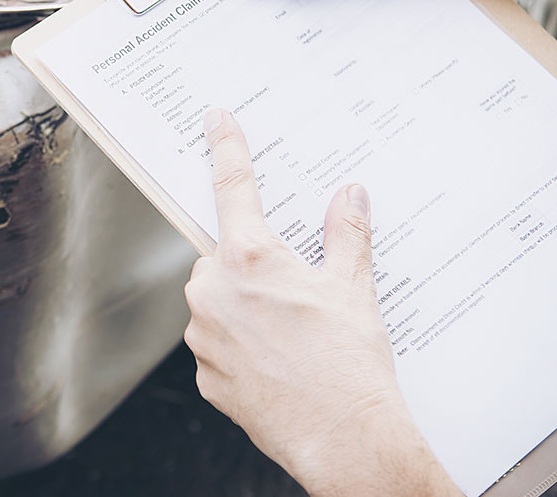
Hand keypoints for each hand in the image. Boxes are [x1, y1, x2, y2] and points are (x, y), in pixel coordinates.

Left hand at [184, 108, 458, 495]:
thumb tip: (349, 194)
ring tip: (291, 335)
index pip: (233, 186)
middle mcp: (212, 290)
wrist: (344, 438)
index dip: (226, 147)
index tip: (214, 119)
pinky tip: (276, 362)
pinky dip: (241, 346)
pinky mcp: (204, 374)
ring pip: (215, 301)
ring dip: (243, 307)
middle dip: (251, 264)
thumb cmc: (349, 362)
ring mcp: (202, 335)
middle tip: (293, 291)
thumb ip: (345, 233)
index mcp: (248, 257)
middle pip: (222, 255)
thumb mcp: (353, 288)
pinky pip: (217, 344)